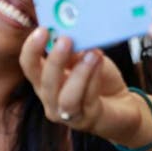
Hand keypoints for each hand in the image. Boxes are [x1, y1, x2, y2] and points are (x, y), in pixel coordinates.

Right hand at [19, 29, 144, 144]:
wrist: (122, 105)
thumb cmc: (99, 79)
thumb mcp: (84, 60)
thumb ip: (74, 51)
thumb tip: (69, 33)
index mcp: (45, 80)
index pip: (29, 65)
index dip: (32, 49)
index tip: (42, 30)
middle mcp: (50, 99)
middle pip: (44, 82)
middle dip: (55, 60)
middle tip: (66, 40)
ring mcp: (67, 114)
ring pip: (66, 97)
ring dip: (79, 72)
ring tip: (92, 53)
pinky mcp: (87, 120)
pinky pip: (88, 100)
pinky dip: (93, 80)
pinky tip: (100, 64)